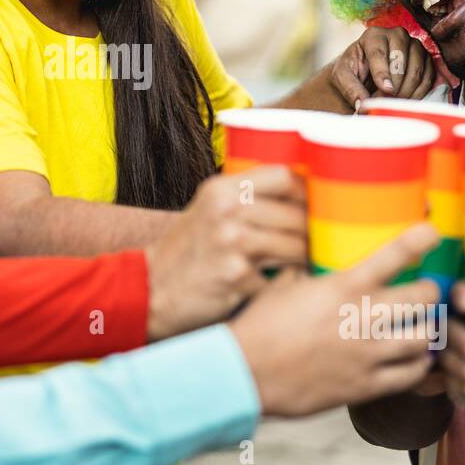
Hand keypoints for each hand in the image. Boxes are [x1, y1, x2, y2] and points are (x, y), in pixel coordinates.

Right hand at [144, 166, 307, 340]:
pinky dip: (282, 286)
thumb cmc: (184, 251)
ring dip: (302, 260)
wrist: (149, 288)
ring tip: (300, 266)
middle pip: (295, 214)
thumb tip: (299, 197)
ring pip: (295, 247)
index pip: (283, 176)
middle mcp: (226, 211)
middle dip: (311, 233)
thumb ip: (244, 199)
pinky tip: (275, 288)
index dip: (306, 191)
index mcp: (221, 190)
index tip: (315, 205)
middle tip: (316, 244)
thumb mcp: (207, 210)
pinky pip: (280, 279)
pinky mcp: (237, 277)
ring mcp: (231, 243)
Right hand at [229, 223, 441, 415]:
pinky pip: (411, 374)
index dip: (418, 240)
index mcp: (342, 287)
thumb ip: (310, 273)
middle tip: (425, 292)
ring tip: (420, 326)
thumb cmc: (260, 326)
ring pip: (424, 337)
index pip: (392, 256)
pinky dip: (418, 364)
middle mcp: (362, 318)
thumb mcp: (285, 286)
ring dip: (426, 329)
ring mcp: (367, 354)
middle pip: (423, 298)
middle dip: (429, 292)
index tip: (431, 232)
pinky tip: (411, 359)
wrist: (245, 373)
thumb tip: (313, 259)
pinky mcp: (365, 385)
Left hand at [328, 26, 434, 108]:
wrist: (366, 71)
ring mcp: (415, 45)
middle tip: (386, 102)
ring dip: (406, 92)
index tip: (386, 90)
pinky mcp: (426, 59)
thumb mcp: (343, 78)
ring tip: (393, 103)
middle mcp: (397, 35)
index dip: (383, 74)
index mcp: (373, 35)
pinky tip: (405, 102)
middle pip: (401, 61)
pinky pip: (428, 78)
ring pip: (417, 71)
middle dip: (394, 86)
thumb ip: (351, 90)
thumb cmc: (353, 71)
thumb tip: (362, 105)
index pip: (379, 54)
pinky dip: (418, 93)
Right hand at [438, 280, 464, 399]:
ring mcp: (450, 344)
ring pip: (444, 352)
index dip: (459, 293)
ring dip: (457, 366)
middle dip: (461, 340)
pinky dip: (457, 383)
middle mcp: (456, 319)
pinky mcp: (451, 366)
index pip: (458, 288)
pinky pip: (445, 374)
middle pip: (448, 325)